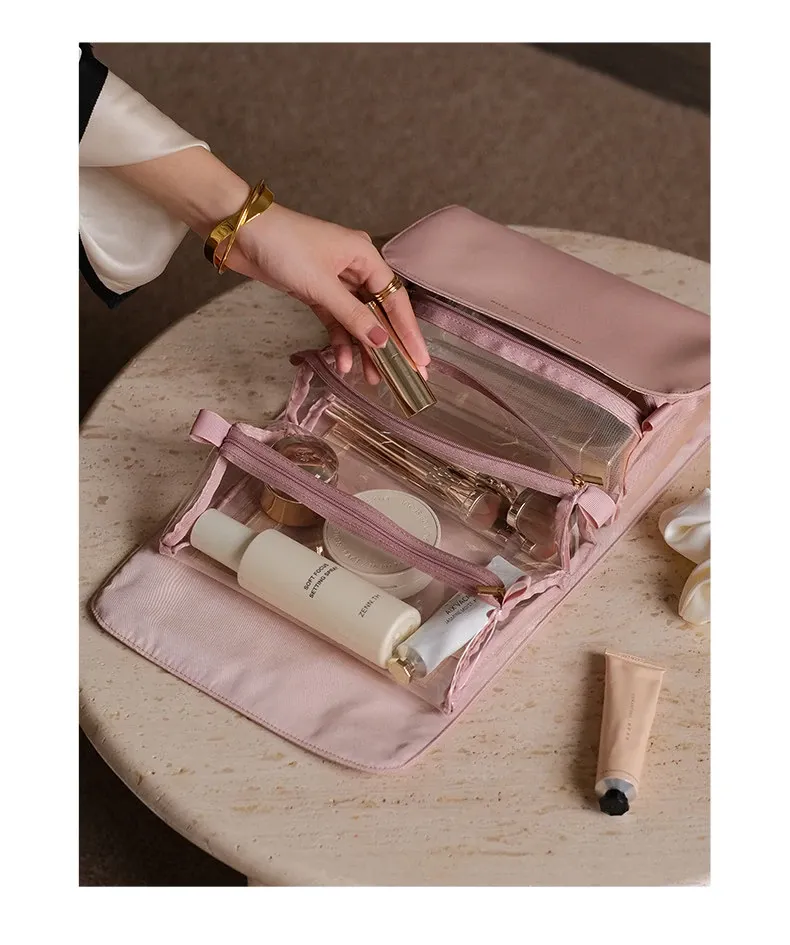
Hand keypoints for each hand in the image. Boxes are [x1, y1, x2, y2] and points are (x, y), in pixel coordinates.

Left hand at [108, 148, 429, 381]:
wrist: (238, 231)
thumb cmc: (283, 246)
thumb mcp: (321, 285)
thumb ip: (353, 317)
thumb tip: (382, 343)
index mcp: (365, 256)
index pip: (396, 300)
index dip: (409, 333)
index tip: (421, 360)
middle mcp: (355, 268)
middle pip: (379, 313)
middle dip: (389, 346)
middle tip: (402, 377)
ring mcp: (334, 281)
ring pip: (357, 321)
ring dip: (362, 349)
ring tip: (371, 379)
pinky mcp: (315, 291)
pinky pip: (336, 321)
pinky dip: (340, 341)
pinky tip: (342, 363)